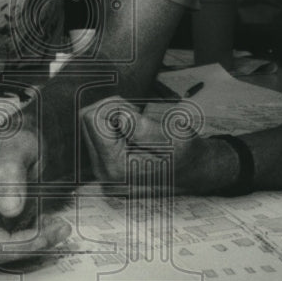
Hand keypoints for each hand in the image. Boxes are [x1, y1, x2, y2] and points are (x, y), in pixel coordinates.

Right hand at [0, 119, 70, 273]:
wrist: (44, 140)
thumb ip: (10, 172)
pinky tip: (56, 226)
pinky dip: (38, 241)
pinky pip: (17, 246)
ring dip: (28, 245)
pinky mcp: (8, 227)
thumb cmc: (22, 135)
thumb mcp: (17, 145)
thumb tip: (8, 210)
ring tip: (57, 228)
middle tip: (43, 236)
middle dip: (6, 245)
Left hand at [79, 96, 226, 193]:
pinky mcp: (104, 165)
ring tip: (137, 126)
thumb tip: (119, 117)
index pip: (93, 118)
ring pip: (90, 125)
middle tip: (137, 116)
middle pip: (86, 120)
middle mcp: (103, 172)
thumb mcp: (174, 139)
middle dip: (111, 110)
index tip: (136, 113)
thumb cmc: (187, 155)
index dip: (115, 107)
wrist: (195, 173)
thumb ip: (144, 130)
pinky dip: (113, 126)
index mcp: (116, 167)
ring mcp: (102, 170)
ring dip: (112, 117)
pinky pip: (96, 133)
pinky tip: (132, 134)